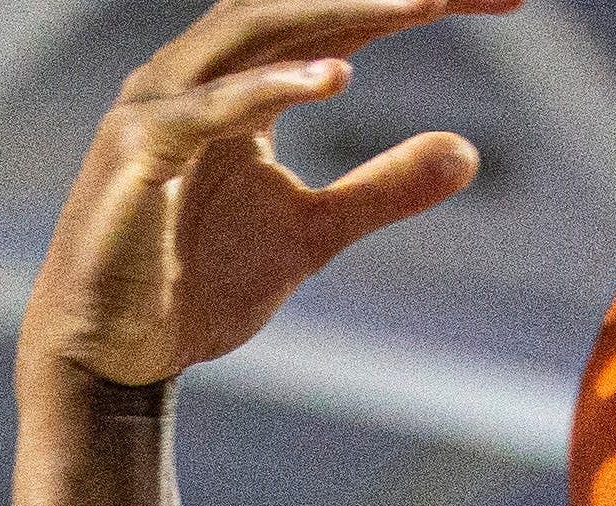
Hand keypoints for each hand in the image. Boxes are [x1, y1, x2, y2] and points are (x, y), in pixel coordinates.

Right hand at [21, 0, 502, 392]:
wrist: (109, 360)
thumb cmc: (193, 289)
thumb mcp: (312, 235)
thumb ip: (383, 190)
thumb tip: (469, 151)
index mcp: (240, 84)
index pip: (337, 20)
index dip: (416, 3)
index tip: (507, 1)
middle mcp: (196, 75)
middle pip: (296, 0)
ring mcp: (160, 105)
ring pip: (254, 29)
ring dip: (338, 13)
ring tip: (420, 3)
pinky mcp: (135, 151)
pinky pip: (207, 108)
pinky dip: (269, 88)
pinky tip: (336, 79)